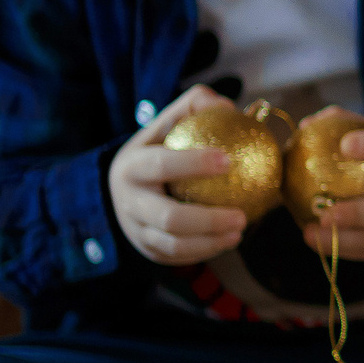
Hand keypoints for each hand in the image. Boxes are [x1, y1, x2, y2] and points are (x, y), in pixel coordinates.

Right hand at [108, 84, 249, 265]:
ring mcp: (135, 230)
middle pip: (168, 218)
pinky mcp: (146, 249)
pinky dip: (205, 252)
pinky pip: (177, 256)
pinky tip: (229, 240)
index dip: (193, 163)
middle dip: (208, 220)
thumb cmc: (157, 148)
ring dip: (210, 243)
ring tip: (240, 231)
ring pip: (173, 245)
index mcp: (132, 166)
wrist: (122, 187)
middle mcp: (129, 201)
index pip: (161, 165)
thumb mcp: (167, 123)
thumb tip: (227, 106)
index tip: (228, 161)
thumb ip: (195, 105)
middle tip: (242, 216)